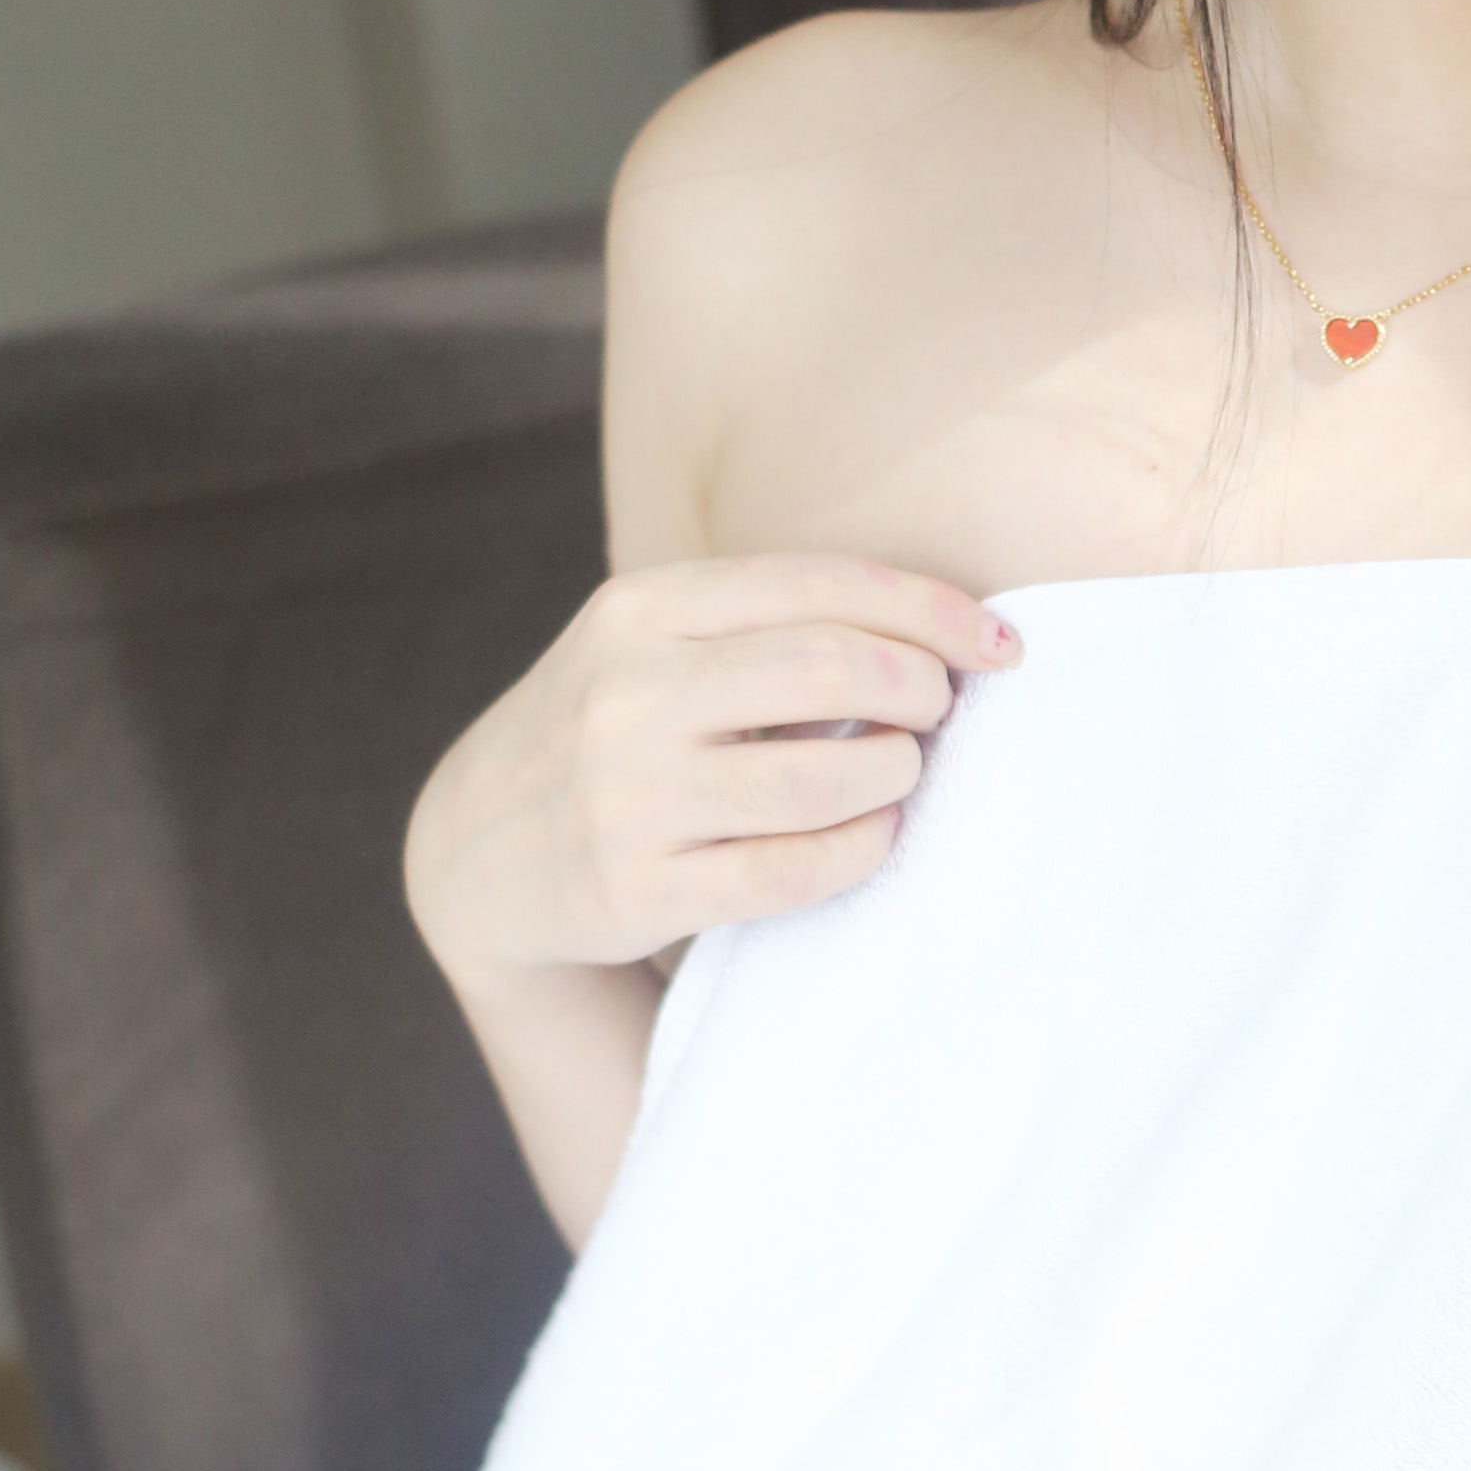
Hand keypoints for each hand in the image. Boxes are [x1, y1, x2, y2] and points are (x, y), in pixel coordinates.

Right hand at [403, 553, 1018, 997]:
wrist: (473, 854)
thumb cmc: (608, 733)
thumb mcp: (648, 647)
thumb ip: (761, 628)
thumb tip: (939, 635)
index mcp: (640, 609)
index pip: (820, 583)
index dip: (932, 610)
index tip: (998, 645)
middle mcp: (627, 692)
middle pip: (833, 667)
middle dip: (922, 687)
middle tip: (940, 712)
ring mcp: (627, 794)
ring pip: (822, 776)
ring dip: (897, 771)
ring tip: (901, 770)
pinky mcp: (638, 887)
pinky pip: (795, 868)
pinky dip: (863, 847)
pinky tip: (874, 832)